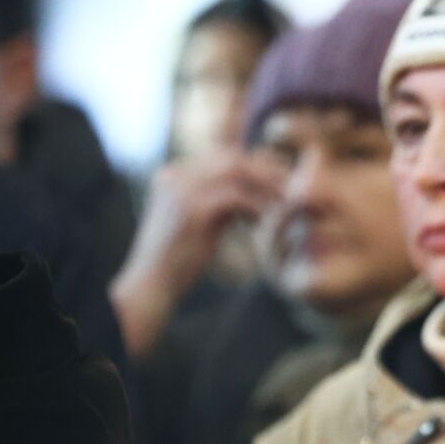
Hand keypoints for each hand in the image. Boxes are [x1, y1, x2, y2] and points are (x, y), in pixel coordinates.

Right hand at [111, 151, 285, 354]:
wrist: (150, 286)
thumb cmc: (177, 263)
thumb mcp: (197, 224)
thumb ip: (218, 205)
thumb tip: (250, 198)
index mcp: (175, 174)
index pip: (223, 157)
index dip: (255, 167)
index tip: (281, 182)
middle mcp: (176, 174)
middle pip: (232, 158)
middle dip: (266, 171)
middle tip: (293, 187)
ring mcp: (182, 189)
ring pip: (237, 172)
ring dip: (266, 186)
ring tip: (288, 202)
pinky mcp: (193, 209)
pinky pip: (238, 197)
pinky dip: (259, 207)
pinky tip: (271, 221)